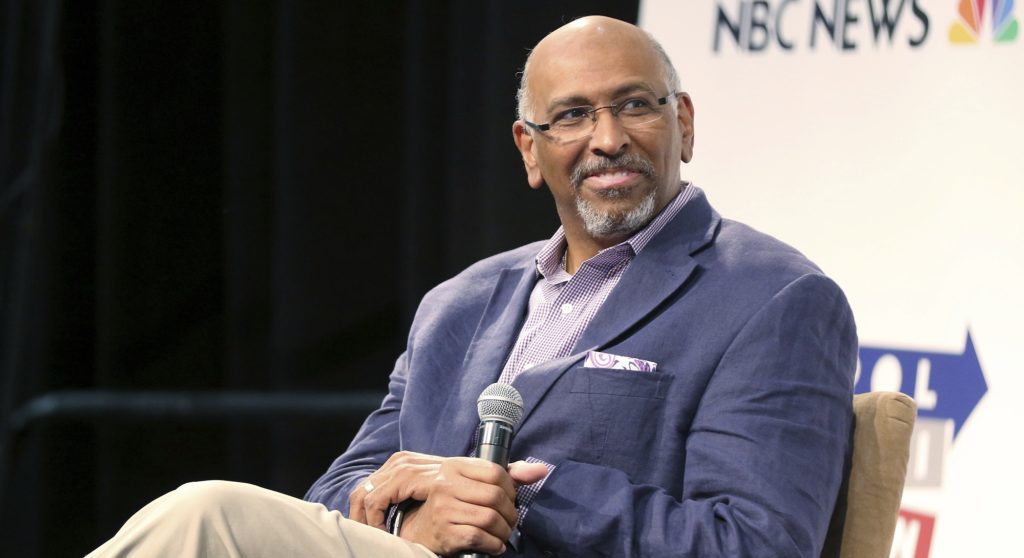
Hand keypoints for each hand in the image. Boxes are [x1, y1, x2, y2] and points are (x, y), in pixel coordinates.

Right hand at [398, 460, 549, 554]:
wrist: (421, 529)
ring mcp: (444, 509)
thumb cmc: (454, 503)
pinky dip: (493, 544)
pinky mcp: (445, 531)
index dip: (511, 488)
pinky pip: (480, 537)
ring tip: (503, 534)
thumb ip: (508, 474)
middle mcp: (446, 485)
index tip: (510, 499)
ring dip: (504, 531)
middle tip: (510, 521)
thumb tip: (541, 469)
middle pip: (495, 497)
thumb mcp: (474, 482)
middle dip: (510, 513)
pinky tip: (494, 546)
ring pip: (490, 518)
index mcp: (454, 467)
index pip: (495, 473)